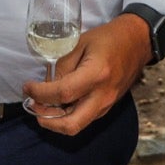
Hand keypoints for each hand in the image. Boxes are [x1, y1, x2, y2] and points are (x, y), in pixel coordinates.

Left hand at [21, 15, 151, 134]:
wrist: (136, 42)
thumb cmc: (108, 38)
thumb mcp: (80, 42)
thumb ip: (62, 65)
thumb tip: (46, 84)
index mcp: (96, 74)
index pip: (62, 93)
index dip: (40, 94)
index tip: (27, 87)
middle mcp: (103, 95)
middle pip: (71, 124)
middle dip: (47, 120)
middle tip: (33, 107)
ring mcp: (107, 104)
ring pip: (77, 125)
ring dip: (56, 120)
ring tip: (42, 105)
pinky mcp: (107, 107)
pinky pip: (84, 119)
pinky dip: (67, 116)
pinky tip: (58, 103)